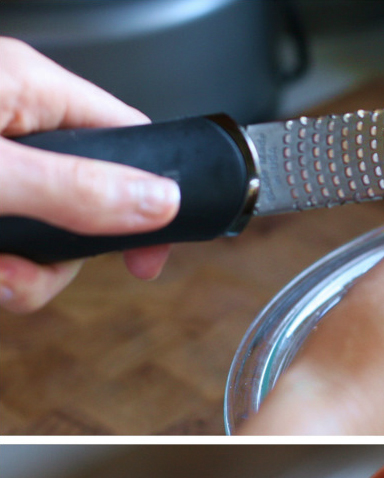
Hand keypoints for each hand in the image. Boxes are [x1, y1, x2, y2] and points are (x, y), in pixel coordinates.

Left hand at [0, 38, 179, 312]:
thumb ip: (76, 189)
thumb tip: (160, 203)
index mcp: (30, 89)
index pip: (130, 138)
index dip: (152, 199)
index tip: (148, 256)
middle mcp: (14, 121)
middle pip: (88, 202)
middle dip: (62, 256)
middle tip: (28, 273)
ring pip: (45, 233)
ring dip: (24, 273)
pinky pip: (12, 241)